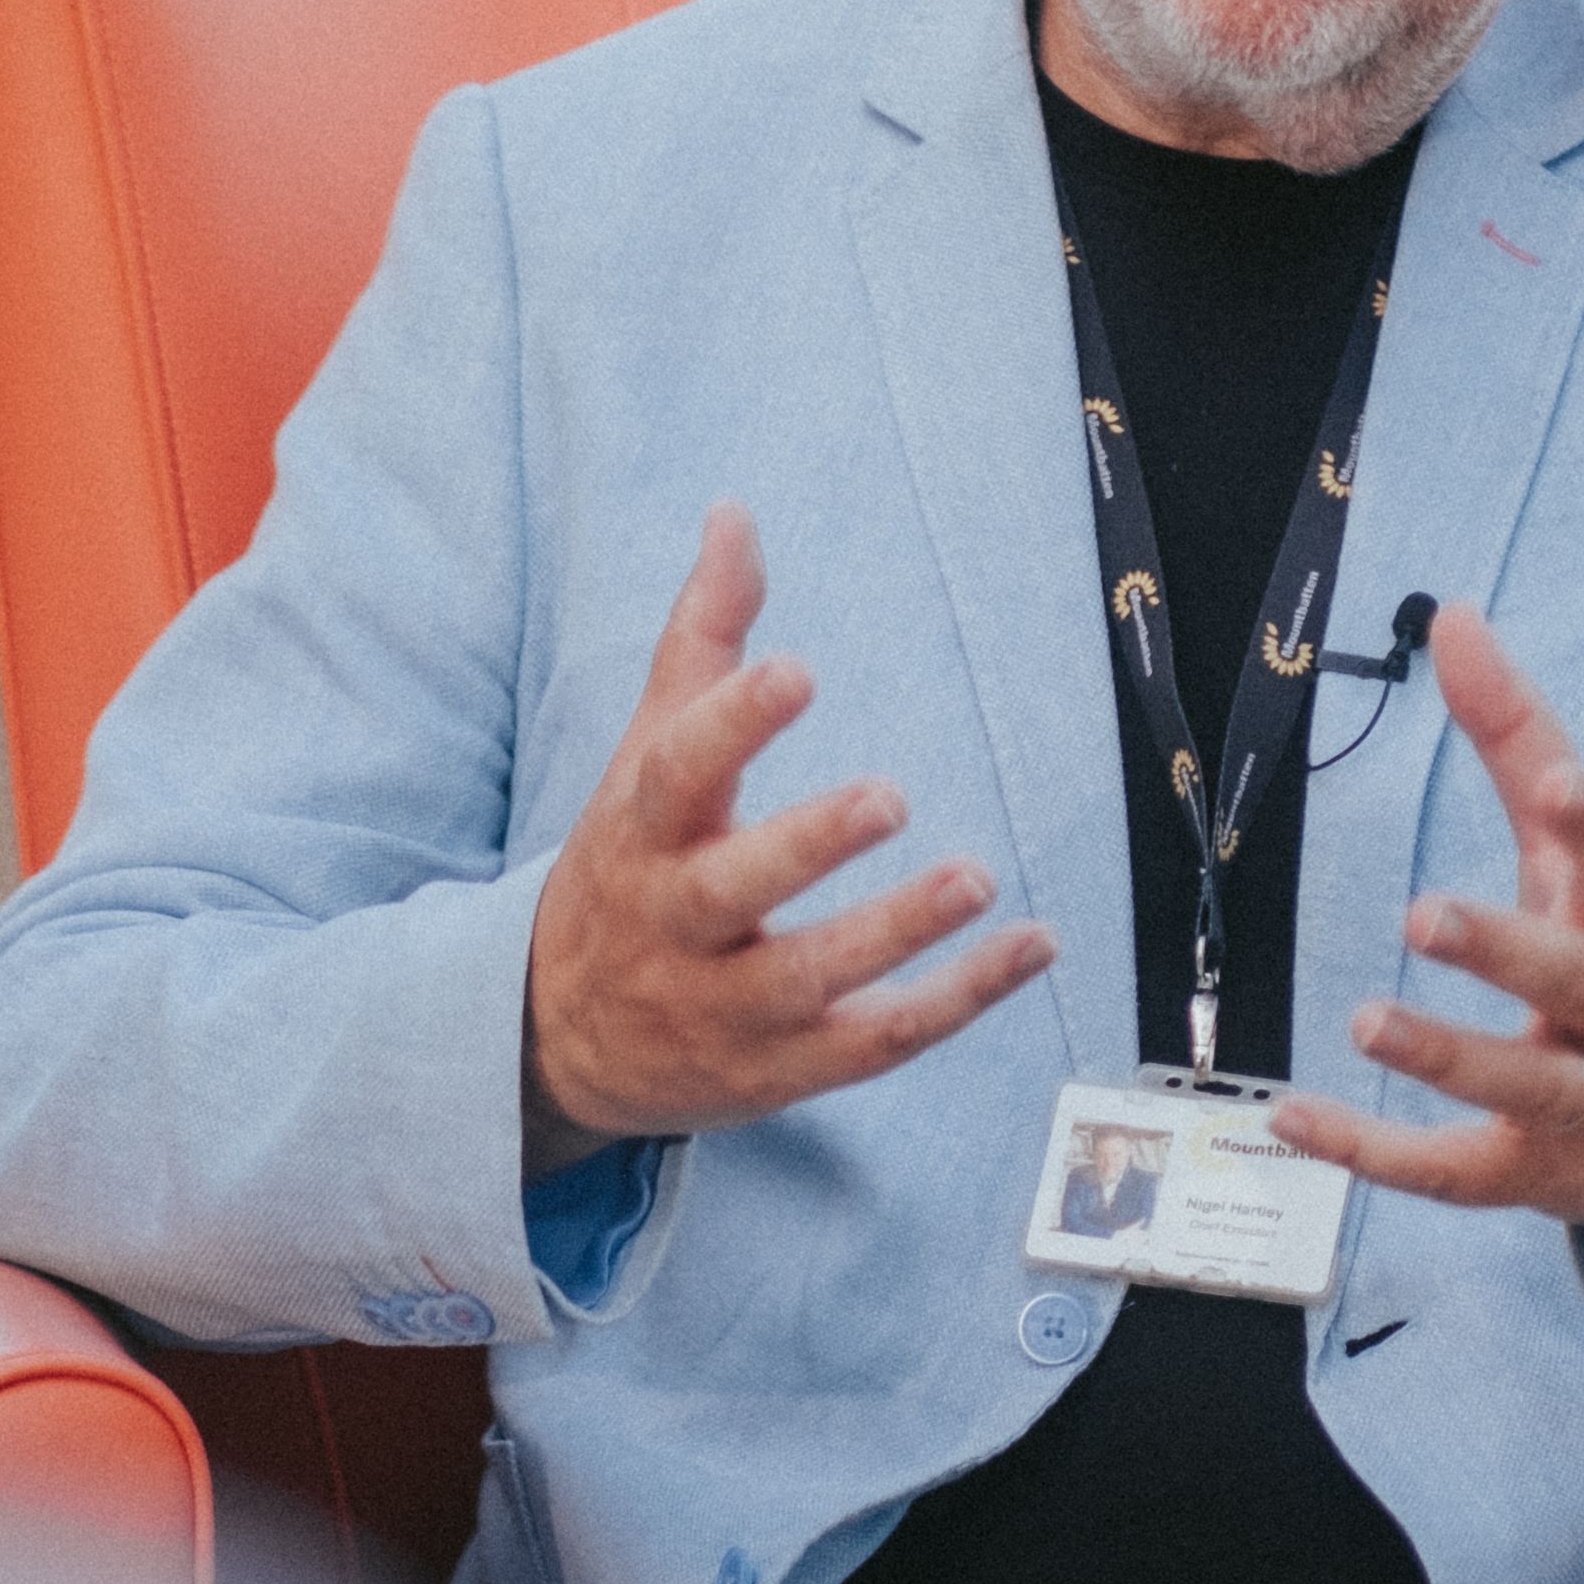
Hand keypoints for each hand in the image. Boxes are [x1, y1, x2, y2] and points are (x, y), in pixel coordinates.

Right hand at [522, 504, 1058, 1173]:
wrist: (552, 1039)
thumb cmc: (626, 869)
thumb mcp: (646, 756)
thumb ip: (701, 639)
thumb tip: (734, 514)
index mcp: (642, 831)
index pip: (676, 773)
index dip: (732, 724)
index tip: (796, 672)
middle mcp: (675, 923)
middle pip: (733, 888)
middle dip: (807, 846)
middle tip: (890, 797)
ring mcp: (725, 1007)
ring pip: (809, 978)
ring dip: (896, 932)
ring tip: (975, 880)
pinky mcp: (780, 1069)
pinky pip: (874, 1042)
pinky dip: (958, 1000)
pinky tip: (1031, 947)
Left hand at [1267, 602, 1583, 1231]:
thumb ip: (1521, 736)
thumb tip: (1455, 616)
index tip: (1560, 785)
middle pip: (1578, 977)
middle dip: (1508, 948)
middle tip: (1426, 912)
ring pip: (1526, 1083)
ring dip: (1448, 1054)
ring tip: (1368, 1020)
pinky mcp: (1536, 1171)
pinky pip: (1456, 1169)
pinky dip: (1375, 1151)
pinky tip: (1292, 1120)